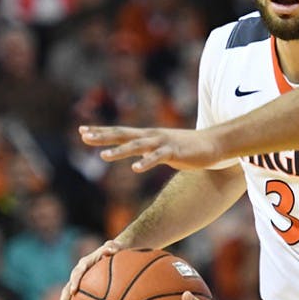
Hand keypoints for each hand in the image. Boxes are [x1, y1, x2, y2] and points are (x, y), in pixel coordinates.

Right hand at [60, 239, 124, 299]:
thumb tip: (111, 249)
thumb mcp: (116, 246)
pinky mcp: (82, 295)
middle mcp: (78, 277)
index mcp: (84, 265)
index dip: (75, 282)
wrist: (114, 253)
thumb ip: (112, 247)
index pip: (77, 273)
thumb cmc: (116, 250)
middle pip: (66, 292)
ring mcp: (79, 287)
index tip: (74, 291)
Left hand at [79, 125, 222, 171]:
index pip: (120, 132)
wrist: (216, 143)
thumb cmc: (189, 147)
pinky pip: (158, 158)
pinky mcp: (175, 152)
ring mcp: (164, 143)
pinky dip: (146, 162)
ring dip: (120, 151)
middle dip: (103, 136)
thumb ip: (149, 151)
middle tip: (84, 136)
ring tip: (103, 156)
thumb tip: (136, 156)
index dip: (102, 132)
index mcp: (148, 136)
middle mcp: (153, 136)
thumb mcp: (164, 148)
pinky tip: (135, 168)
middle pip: (123, 135)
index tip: (82, 131)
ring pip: (138, 146)